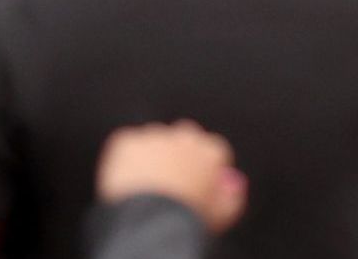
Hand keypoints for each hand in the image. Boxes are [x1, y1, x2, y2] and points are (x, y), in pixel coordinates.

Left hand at [96, 124, 245, 228]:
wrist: (148, 221)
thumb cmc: (186, 219)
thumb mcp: (220, 215)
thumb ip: (231, 197)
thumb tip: (231, 187)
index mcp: (211, 152)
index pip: (213, 151)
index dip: (203, 169)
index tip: (195, 185)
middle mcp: (185, 137)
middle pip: (185, 139)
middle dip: (178, 155)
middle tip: (168, 183)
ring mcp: (154, 137)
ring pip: (154, 141)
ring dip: (151, 157)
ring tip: (144, 188)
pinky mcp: (126, 142)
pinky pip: (127, 146)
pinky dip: (125, 161)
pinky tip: (126, 183)